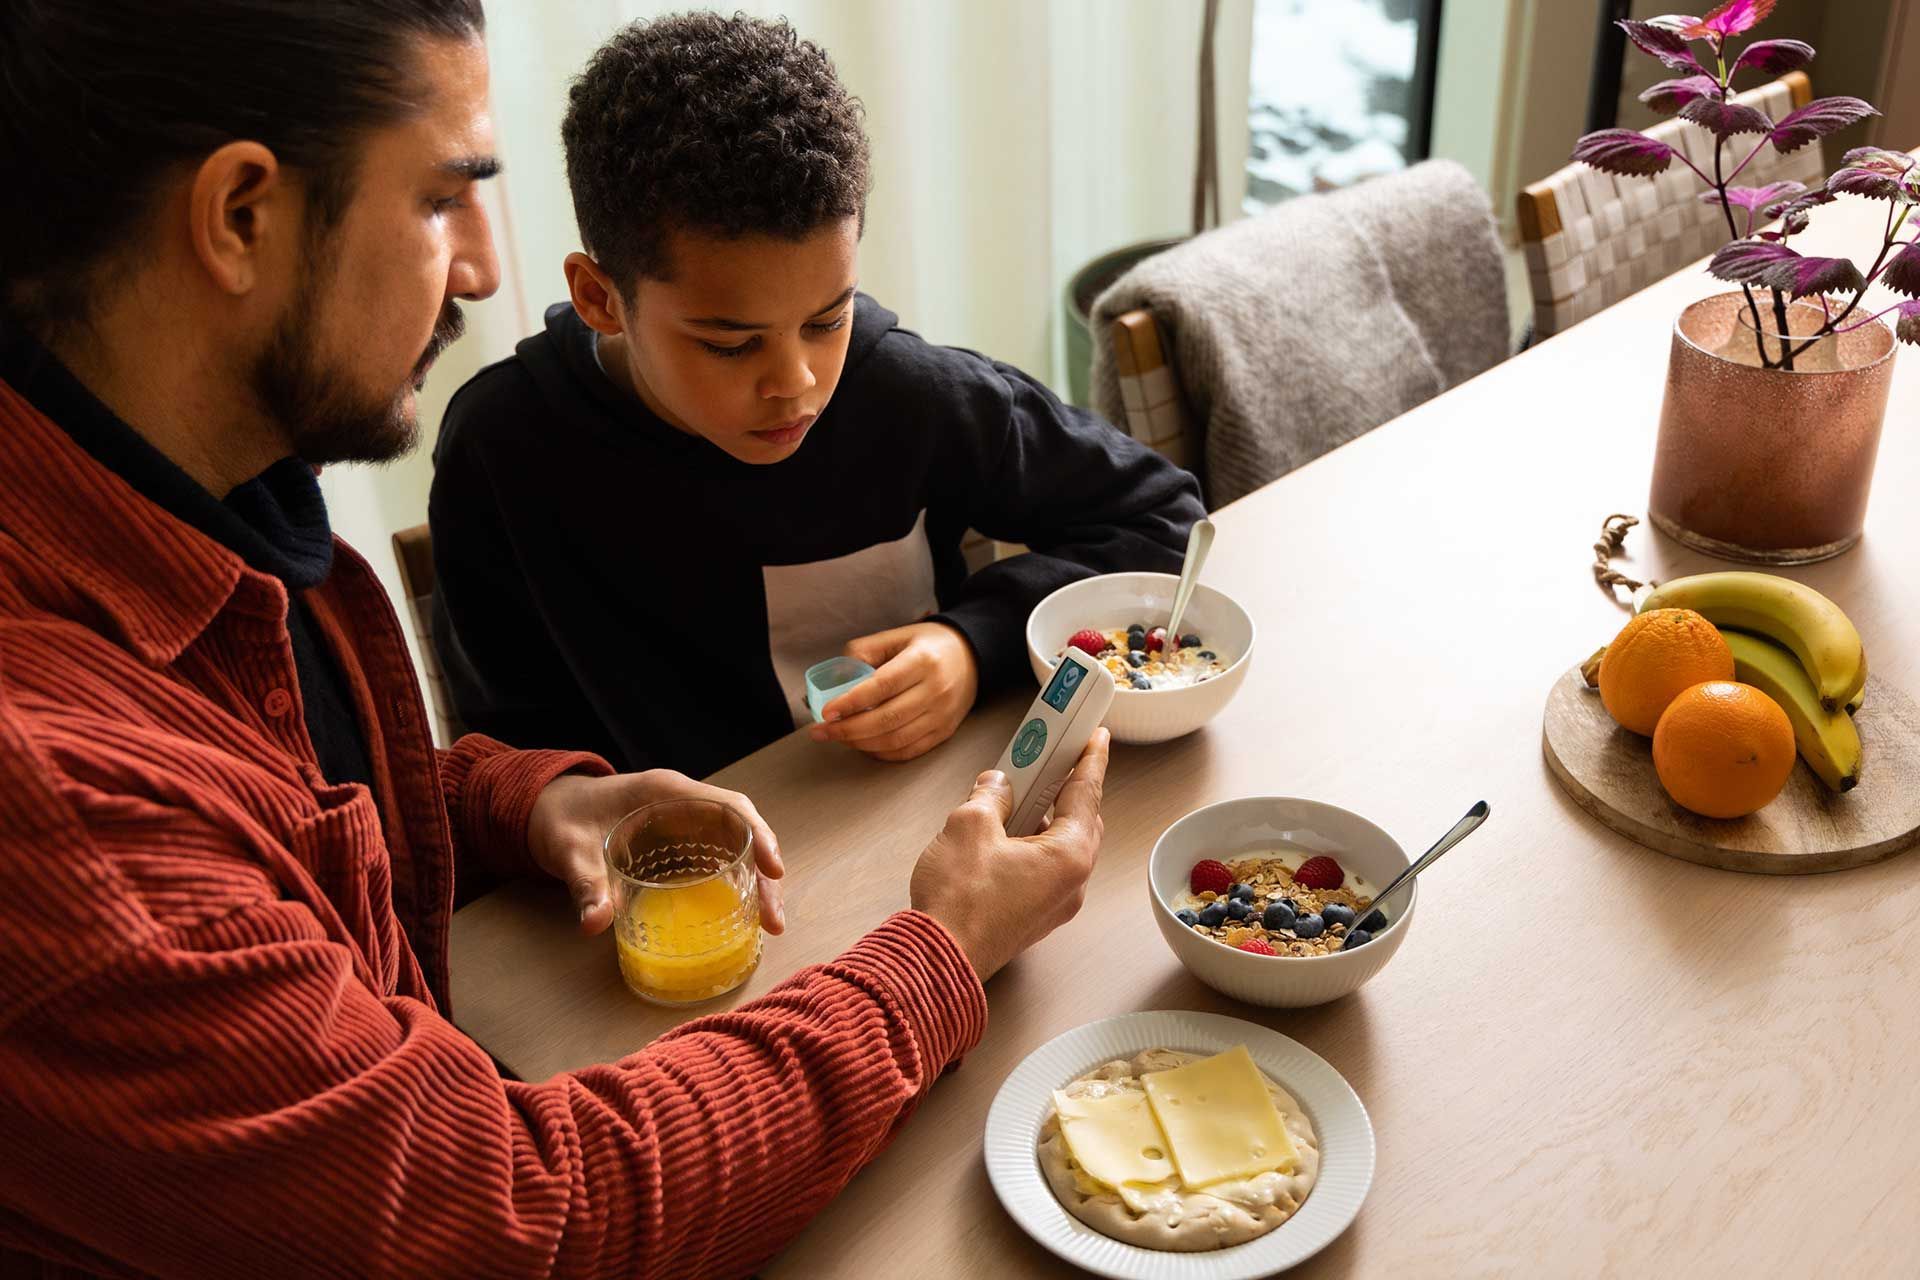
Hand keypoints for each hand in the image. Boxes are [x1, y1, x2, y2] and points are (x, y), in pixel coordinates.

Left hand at [526, 771, 785, 937]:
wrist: (548, 810)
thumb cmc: (562, 820)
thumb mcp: (569, 851)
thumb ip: (584, 884)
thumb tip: (595, 923)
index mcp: (667, 792)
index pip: (728, 806)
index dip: (756, 835)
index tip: (773, 868)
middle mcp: (684, 803)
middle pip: (742, 831)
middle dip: (765, 871)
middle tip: (773, 918)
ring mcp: (685, 822)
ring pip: (737, 845)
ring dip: (757, 881)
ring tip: (767, 923)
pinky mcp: (680, 842)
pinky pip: (719, 858)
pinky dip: (737, 883)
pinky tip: (744, 912)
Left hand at [808, 621, 979, 761]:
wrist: (972, 658)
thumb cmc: (928, 646)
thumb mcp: (897, 636)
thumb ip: (865, 651)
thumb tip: (837, 678)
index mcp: (922, 661)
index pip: (882, 686)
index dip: (851, 702)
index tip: (826, 712)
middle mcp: (935, 690)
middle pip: (887, 718)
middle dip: (848, 730)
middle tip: (821, 731)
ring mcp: (941, 715)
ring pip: (895, 739)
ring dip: (861, 743)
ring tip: (838, 738)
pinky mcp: (944, 732)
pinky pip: (909, 751)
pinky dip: (881, 753)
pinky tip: (864, 745)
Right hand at [909, 729, 1108, 980]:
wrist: (938, 960)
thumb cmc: (958, 898)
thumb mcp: (969, 826)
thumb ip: (991, 796)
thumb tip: (998, 785)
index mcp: (1069, 856)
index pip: (1086, 794)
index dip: (1090, 760)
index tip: (1097, 736)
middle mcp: (1073, 883)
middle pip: (1081, 822)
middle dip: (1068, 789)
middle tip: (1054, 759)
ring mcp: (1056, 905)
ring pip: (1062, 848)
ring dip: (1046, 818)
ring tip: (1020, 793)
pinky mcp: (1035, 917)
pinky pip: (1045, 869)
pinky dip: (1034, 844)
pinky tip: (1007, 832)